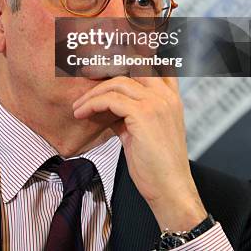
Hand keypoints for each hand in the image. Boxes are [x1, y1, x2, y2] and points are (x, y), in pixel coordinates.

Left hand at [72, 75, 206, 231]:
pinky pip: (111, 99)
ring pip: (117, 82)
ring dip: (93, 93)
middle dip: (106, 72)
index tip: (104, 68)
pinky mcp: (144, 114)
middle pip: (132, 67)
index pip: (151, 64)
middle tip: (86, 81)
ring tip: (79, 106)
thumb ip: (130, 113)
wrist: (171, 189)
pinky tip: (83, 113)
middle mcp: (166, 96)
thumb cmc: (158, 166)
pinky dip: (93, 104)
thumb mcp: (145, 132)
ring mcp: (156, 103)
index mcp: (171, 97)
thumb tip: (107, 107)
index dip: (128, 61)